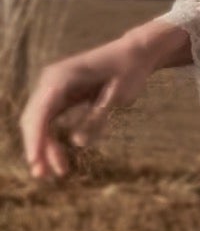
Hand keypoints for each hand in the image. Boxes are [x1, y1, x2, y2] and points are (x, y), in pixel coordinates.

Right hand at [20, 22, 186, 182]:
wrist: (134, 55)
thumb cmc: (128, 73)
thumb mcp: (118, 96)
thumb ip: (98, 117)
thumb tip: (78, 142)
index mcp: (61, 77)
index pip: (40, 112)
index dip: (36, 139)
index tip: (35, 161)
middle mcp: (51, 81)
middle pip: (33, 119)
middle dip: (37, 148)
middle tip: (44, 175)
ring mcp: (53, 89)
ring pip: (39, 123)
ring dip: (44, 147)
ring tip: (55, 173)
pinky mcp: (60, 97)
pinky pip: (49, 122)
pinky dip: (52, 140)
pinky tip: (60, 159)